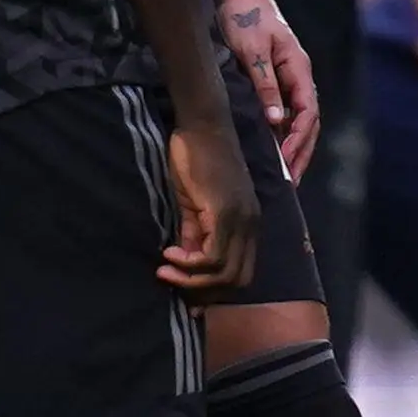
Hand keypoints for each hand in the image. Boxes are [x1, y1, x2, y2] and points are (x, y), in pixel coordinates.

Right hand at [161, 116, 260, 292]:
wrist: (202, 126)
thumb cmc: (196, 159)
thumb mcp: (194, 205)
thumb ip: (194, 234)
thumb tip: (184, 262)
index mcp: (248, 225)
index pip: (241, 273)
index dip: (212, 287)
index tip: (181, 285)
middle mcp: (251, 226)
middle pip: (238, 280)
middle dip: (203, 290)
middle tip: (172, 280)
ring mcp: (242, 220)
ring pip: (226, 273)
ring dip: (192, 279)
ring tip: (166, 267)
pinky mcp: (227, 213)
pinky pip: (214, 256)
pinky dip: (190, 263)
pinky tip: (169, 253)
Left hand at [213, 0, 320, 176]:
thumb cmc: (242, 15)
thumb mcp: (251, 50)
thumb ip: (265, 85)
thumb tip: (276, 120)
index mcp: (298, 68)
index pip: (307, 113)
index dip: (298, 141)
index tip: (284, 163)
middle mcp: (298, 74)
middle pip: (308, 122)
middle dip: (301, 153)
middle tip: (289, 183)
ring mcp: (288, 76)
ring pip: (298, 119)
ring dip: (293, 147)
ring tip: (284, 174)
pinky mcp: (274, 76)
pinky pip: (285, 110)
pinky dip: (282, 132)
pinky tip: (272, 148)